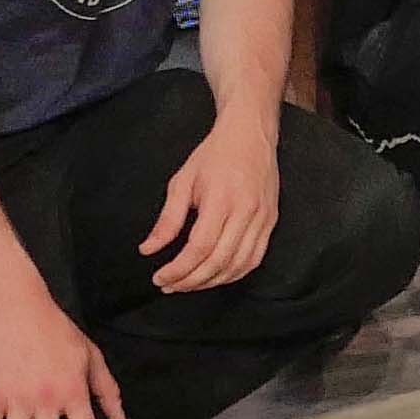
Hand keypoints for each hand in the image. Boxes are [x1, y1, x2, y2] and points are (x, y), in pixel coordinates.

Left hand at [139, 107, 282, 292]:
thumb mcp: (182, 181)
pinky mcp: (271, 221)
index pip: (199, 248)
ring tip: (188, 284)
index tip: (159, 277)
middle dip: (190, 281)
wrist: (250, 133)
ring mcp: (262, 218)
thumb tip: (148, 249)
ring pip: (238, 265)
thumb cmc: (214, 154)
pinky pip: (254, 259)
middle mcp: (246, 211)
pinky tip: (215, 276)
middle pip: (218, 261)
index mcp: (221, 199)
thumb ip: (167, 219)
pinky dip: (234, 274)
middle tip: (169, 285)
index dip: (178, 269)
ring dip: (211, 282)